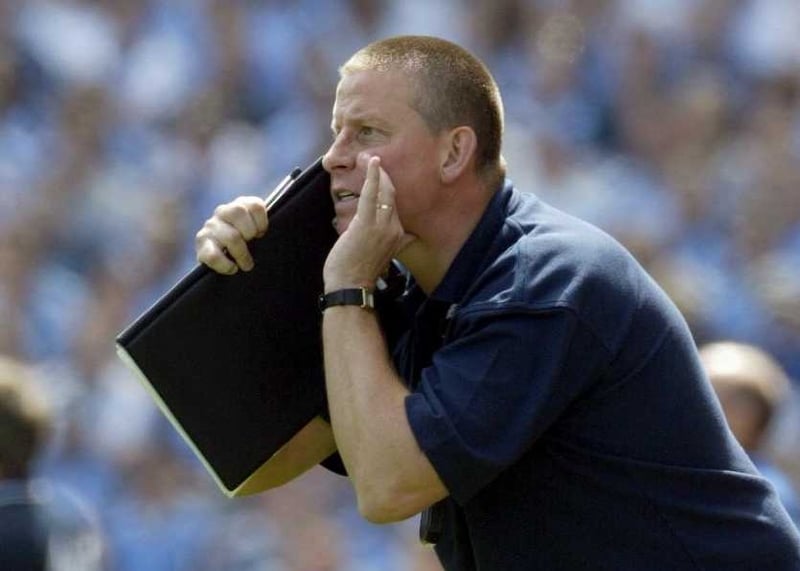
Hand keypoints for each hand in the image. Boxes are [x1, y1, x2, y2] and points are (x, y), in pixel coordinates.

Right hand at [195, 196, 267, 273]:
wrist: (220, 260)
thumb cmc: (247, 246)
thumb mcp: (257, 232)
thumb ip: (264, 226)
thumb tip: (282, 224)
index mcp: (240, 205)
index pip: (255, 205)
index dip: (262, 222)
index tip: (262, 234)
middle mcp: (223, 212)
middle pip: (238, 212)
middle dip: (250, 232)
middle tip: (252, 244)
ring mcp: (210, 226)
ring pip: (231, 236)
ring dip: (242, 254)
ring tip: (247, 265)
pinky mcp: (201, 244)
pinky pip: (213, 255)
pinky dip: (225, 265)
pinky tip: (232, 268)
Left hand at [323, 155, 413, 291]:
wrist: (350, 286)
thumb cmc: (358, 272)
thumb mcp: (382, 256)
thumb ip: (393, 243)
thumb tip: (407, 237)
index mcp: (398, 235)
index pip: (395, 206)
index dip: (387, 188)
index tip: (380, 175)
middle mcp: (395, 229)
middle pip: (392, 195)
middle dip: (385, 176)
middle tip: (374, 159)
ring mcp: (383, 226)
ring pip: (385, 192)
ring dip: (378, 172)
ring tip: (369, 157)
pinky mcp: (367, 224)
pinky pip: (372, 194)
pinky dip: (372, 176)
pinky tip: (371, 163)